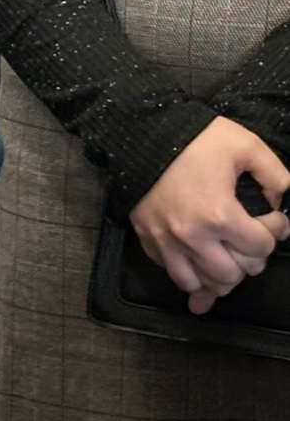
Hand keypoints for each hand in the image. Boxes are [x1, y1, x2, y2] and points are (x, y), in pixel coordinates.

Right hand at [128, 118, 289, 314]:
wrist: (144, 137)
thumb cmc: (196, 140)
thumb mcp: (245, 144)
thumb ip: (274, 173)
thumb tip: (280, 199)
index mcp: (220, 215)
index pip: (261, 247)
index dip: (275, 231)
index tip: (272, 217)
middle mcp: (193, 238)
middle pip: (233, 275)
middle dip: (250, 260)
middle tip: (250, 240)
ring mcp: (168, 243)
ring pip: (200, 283)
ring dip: (219, 276)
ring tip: (227, 259)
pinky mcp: (149, 242)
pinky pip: (174, 274)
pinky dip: (191, 274)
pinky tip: (200, 262)